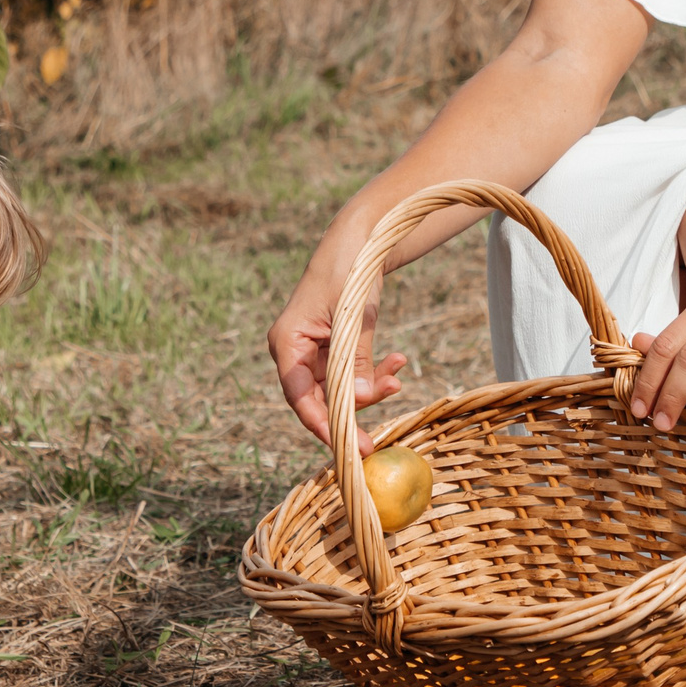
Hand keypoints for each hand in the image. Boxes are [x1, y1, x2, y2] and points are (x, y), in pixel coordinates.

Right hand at [270, 277, 407, 449]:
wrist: (358, 241)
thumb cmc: (348, 270)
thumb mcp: (355, 316)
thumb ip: (356, 358)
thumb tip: (360, 400)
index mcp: (287, 342)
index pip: (299, 395)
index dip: (321, 424)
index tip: (345, 445)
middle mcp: (294, 352)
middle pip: (319, 398)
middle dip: (352, 411)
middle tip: (375, 441)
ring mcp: (313, 353)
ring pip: (340, 389)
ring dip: (370, 388)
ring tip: (398, 375)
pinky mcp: (334, 351)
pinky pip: (353, 374)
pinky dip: (374, 373)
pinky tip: (398, 361)